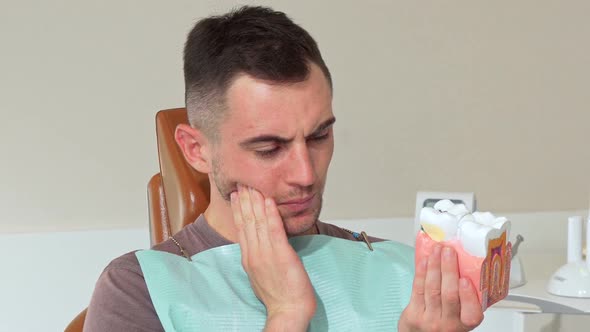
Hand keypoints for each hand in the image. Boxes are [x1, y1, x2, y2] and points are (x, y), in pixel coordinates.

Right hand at [231, 184, 315, 330]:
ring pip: (258, 223)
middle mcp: (254, 253)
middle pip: (247, 221)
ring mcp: (266, 254)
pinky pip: (274, 231)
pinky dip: (270, 214)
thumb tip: (258, 244)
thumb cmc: (278, 295)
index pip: (241, 228)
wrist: (288, 311)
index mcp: (249, 258)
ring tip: (253, 185)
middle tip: (242, 182)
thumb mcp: (261, 274)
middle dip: (244, 200)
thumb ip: (258, 256)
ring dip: (255, 202)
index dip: (238, 209)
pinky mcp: (281, 255)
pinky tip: (268, 201)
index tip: (235, 194)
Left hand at [398, 245, 483, 331]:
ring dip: (434, 266)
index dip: (468, 296)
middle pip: (449, 295)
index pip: (472, 313)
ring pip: (432, 289)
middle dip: (448, 270)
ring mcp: (430, 320)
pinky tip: (425, 260)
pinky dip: (421, 273)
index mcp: (465, 322)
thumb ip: (465, 296)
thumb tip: (464, 262)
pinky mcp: (414, 315)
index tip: (465, 279)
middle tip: (449, 251)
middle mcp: (449, 324)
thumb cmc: (444, 320)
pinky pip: (418, 290)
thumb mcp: (460, 314)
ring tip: (437, 250)